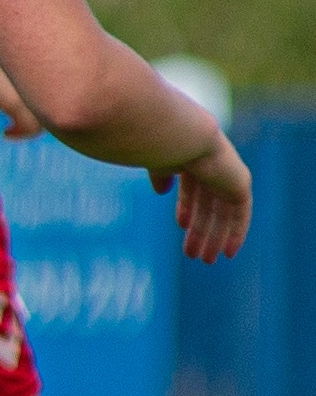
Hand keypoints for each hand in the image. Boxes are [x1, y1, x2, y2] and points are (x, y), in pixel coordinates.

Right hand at [161, 134, 252, 263]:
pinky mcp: (239, 184)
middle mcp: (212, 165)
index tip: (181, 226)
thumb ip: (160, 175)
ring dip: (213, 237)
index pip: (192, 188)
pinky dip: (236, 233)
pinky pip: (241, 214)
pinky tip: (228, 252)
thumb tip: (161, 192)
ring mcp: (227, 174)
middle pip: (207, 204)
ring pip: (222, 213)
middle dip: (199, 230)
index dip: (186, 208)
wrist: (179, 135)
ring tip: (204, 260)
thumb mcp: (154, 162)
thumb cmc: (156, 144)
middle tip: (192, 254)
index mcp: (190, 157)